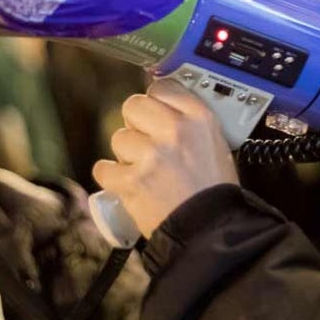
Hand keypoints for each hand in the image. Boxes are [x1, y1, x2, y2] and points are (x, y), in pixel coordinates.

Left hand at [93, 78, 238, 237]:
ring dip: (126, 154)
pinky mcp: (130, 180)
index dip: (155, 101)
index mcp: (198, 118)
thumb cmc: (216, 192)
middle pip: (133, 105)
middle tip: (145, 141)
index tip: (155, 113)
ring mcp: (150, 155)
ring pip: (119, 138)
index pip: (163, 87)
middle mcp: (174, 130)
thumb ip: (191, 124)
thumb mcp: (216, 145)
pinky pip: (104, 168)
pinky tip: (125, 184)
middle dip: (135, 123)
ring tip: (143, 170)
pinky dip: (111, 177)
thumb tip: (165, 112)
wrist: (209, 231)